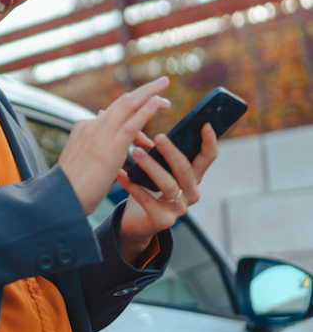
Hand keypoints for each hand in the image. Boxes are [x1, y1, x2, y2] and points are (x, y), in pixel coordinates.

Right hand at [57, 77, 170, 214]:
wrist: (61, 199)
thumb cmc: (71, 188)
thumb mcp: (81, 162)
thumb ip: (95, 149)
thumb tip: (112, 147)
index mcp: (83, 129)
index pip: (112, 112)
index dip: (133, 104)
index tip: (148, 102)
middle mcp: (90, 127)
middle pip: (121, 102)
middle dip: (143, 91)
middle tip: (162, 84)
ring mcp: (98, 136)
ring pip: (127, 107)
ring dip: (148, 94)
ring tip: (166, 95)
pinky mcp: (109, 149)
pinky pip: (130, 125)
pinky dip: (145, 111)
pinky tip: (157, 103)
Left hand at [114, 122, 219, 263]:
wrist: (136, 221)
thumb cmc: (147, 188)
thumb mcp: (154, 166)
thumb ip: (151, 144)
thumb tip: (131, 110)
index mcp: (192, 175)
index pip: (208, 157)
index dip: (210, 141)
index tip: (205, 123)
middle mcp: (191, 192)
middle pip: (186, 170)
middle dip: (172, 152)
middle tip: (158, 136)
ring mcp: (178, 209)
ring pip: (169, 186)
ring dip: (152, 168)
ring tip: (135, 152)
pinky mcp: (162, 221)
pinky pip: (147, 201)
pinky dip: (133, 186)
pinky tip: (120, 173)